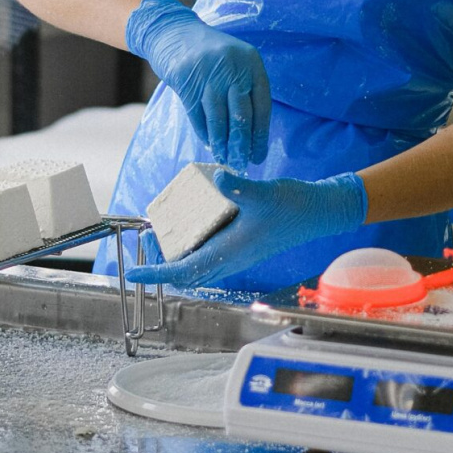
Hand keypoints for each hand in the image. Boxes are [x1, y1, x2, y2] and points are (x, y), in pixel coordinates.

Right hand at [126, 0, 271, 170]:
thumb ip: (245, 88)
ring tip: (224, 160)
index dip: (260, 134)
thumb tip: (252, 133)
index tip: (258, 155)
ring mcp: (207, 73)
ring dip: (221, 143)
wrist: (173, 31)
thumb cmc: (209, 53)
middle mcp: (232, 67)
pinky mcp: (185, 80)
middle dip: (241, 144)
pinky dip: (204, 132)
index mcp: (251, 62)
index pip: (262, 105)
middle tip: (240, 164)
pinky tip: (209, 144)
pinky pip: (197, 114)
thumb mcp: (235, 62)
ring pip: (218, 118)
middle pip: (241, 114)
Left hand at [126, 170, 367, 287]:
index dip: (156, 272)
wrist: (319, 212)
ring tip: (160, 235)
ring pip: (196, 268)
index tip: (134, 272)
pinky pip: (208, 256)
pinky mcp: (241, 246)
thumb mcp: (263, 193)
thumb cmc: (293, 206)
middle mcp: (230, 258)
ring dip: (175, 258)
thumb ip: (239, 187)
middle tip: (146, 241)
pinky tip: (189, 225)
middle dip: (160, 265)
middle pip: (185, 274)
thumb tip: (216, 178)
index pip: (183, 271)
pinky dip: (190, 249)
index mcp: (230, 252)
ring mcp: (236, 255)